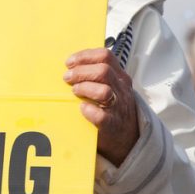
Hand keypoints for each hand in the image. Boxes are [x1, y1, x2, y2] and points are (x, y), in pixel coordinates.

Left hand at [64, 48, 138, 165]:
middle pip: (103, 71)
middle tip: (67, 78)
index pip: (105, 56)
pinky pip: (101, 116)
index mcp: (120, 77)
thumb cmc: (112, 108)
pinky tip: (82, 109)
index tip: (69, 62)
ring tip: (74, 92)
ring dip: (84, 88)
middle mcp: (121, 89)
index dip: (85, 56)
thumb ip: (97, 75)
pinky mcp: (112, 125)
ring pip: (104, 91)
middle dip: (80, 72)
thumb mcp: (112, 86)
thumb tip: (70, 65)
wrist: (127, 137)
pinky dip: (89, 111)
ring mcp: (118, 107)